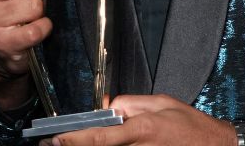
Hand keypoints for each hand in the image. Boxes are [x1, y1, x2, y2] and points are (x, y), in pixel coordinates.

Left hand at [52, 94, 234, 145]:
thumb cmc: (191, 126)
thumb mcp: (161, 103)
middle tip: (54, 143)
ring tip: (71, 143)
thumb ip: (130, 103)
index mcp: (142, 129)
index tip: (56, 138)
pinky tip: (96, 145)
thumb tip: (107, 104)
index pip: (100, 136)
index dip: (75, 139)